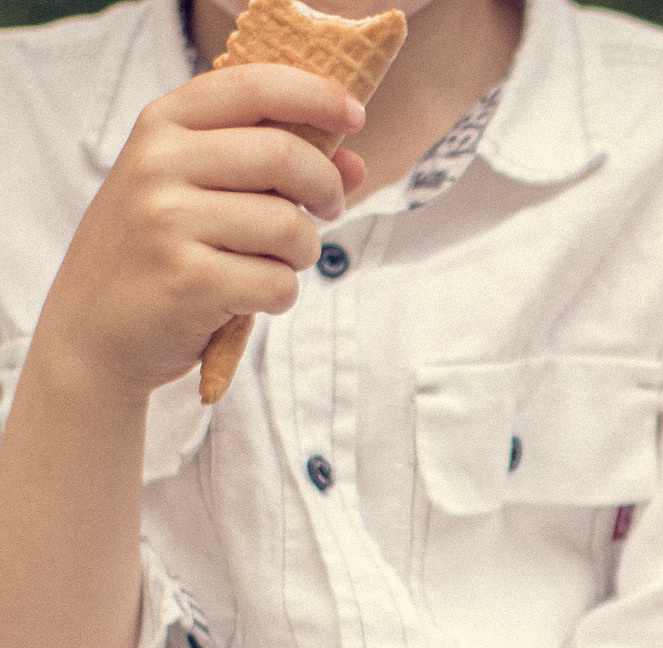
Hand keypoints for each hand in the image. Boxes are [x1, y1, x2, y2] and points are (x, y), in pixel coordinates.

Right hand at [33, 63, 366, 406]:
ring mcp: (168, 220)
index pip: (253, 85)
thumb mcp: (197, 192)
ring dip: (301, 254)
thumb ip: (271, 169)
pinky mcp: (188, 279)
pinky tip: (246, 299)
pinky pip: (279, 282)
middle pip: (285, 156)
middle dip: (326, 190)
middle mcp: (158, 163)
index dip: (316, 95)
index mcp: (162, 126)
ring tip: (270, 264)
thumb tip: (354, 162)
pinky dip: (279, 297)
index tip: (355, 114)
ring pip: (291, 226)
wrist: (90, 331)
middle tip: (327, 211)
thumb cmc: (158, 253)